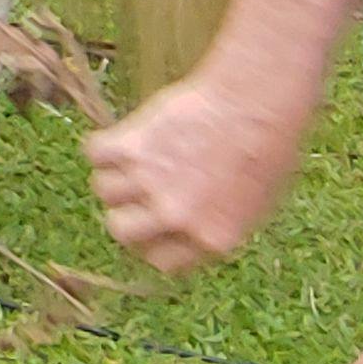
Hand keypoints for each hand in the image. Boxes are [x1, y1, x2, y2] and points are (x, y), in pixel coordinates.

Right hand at [86, 68, 321, 272]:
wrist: (255, 103)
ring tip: (136, 158)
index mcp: (211, 238)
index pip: (158, 260)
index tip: (154, 225)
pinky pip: (95, 153)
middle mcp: (174, 216)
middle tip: (136, 196)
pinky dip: (105, 145)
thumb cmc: (267, 150)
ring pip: (104, 189)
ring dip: (117, 174)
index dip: (153, 241)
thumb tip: (181, 229)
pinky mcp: (130, 145)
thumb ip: (212, 225)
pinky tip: (125, 138)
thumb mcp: (253, 206)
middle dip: (126, 213)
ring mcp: (149, 181)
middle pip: (120, 230)